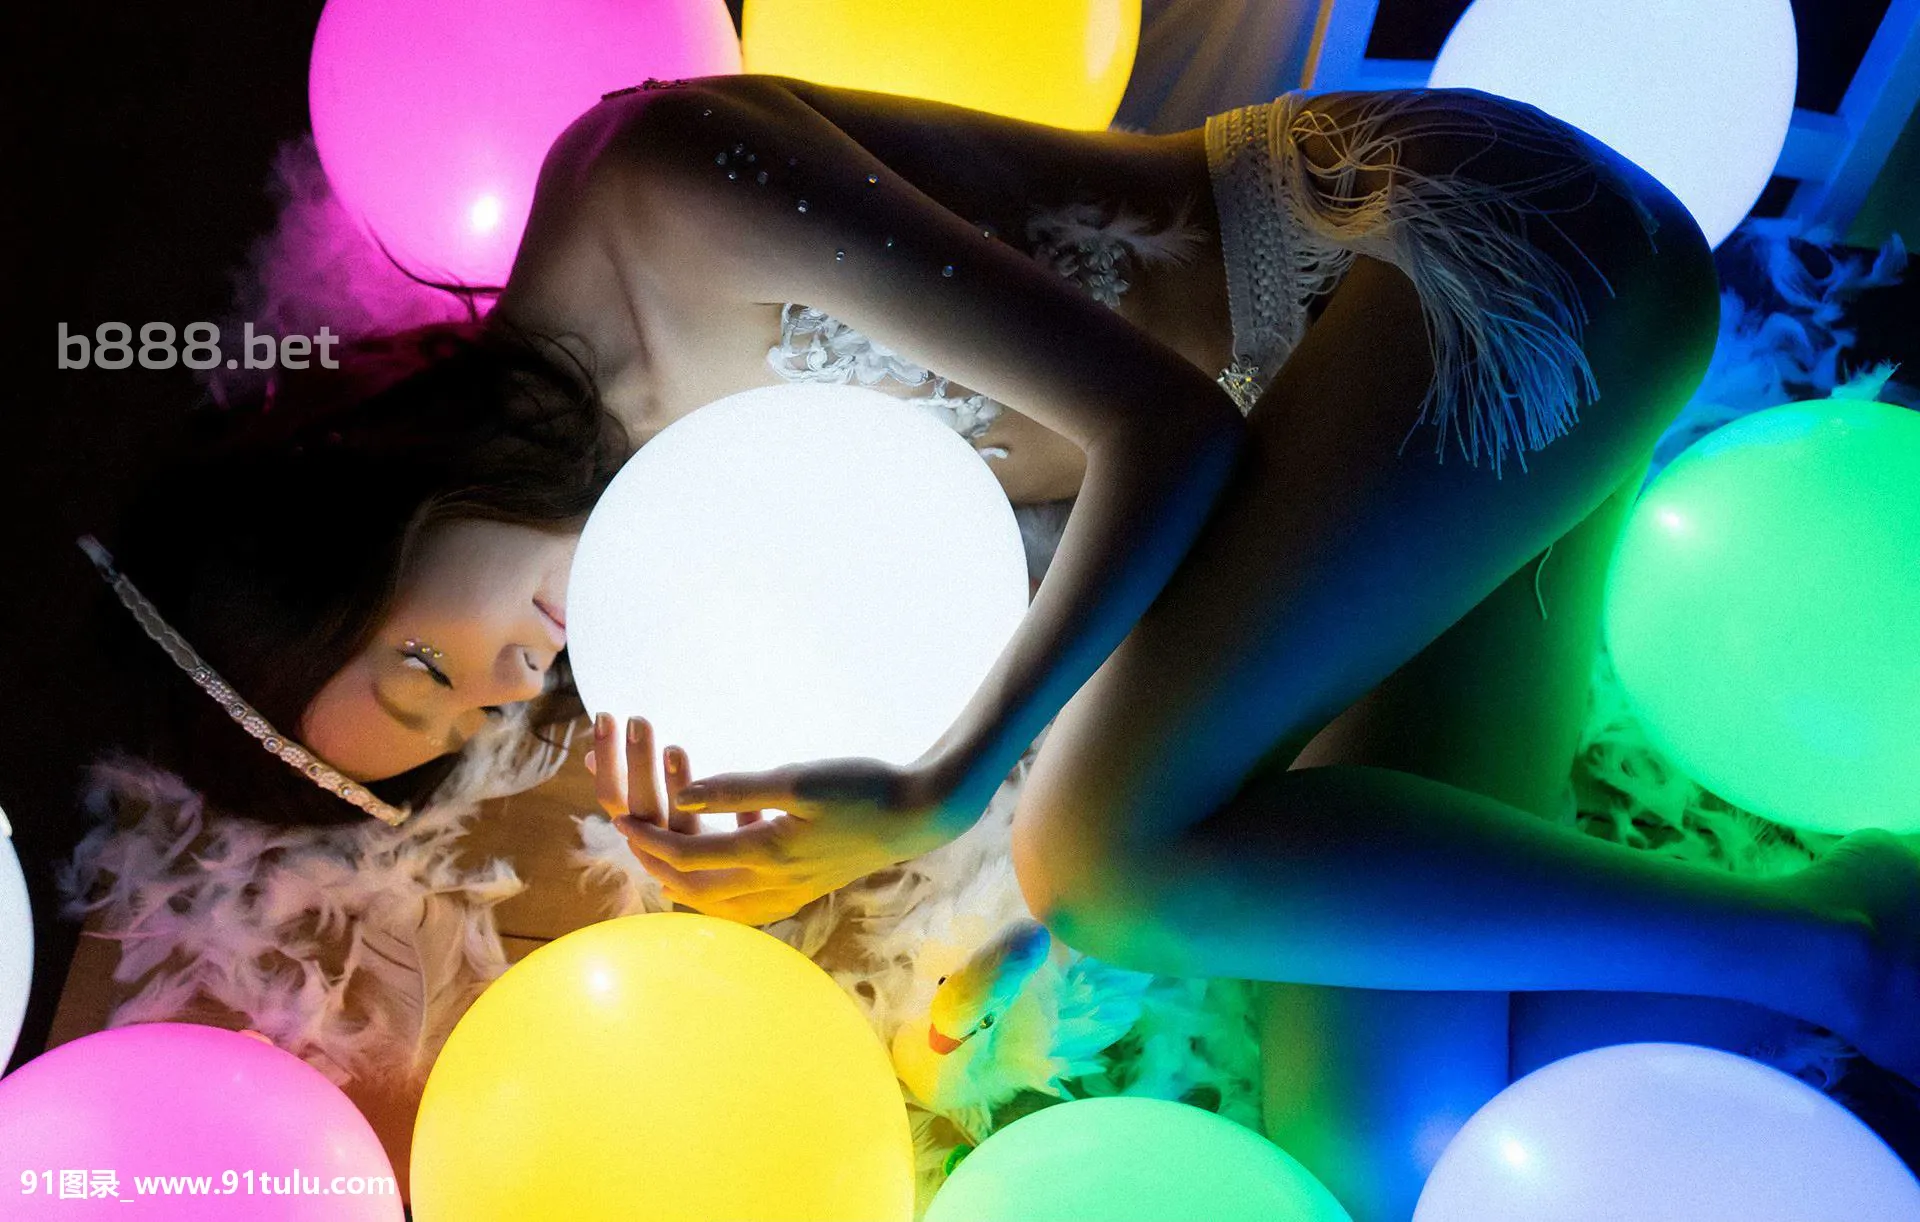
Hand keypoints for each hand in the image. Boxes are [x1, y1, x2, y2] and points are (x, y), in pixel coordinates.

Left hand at [584, 713, 963, 925]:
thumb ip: (737, 789)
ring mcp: (789, 893)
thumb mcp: (798, 780)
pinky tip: (722, 851)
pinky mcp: (802, 890)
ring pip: (716, 905)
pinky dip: (717, 887)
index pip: (688, 857)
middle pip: (694, 891)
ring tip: (663, 855)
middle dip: (656, 866)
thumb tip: (682, 796)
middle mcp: (773, 885)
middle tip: (631, 839)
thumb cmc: (863, 788)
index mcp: (768, 856)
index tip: (620, 818)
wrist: (919, 815)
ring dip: (682, 882)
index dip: (649, 839)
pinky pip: (743, 903)